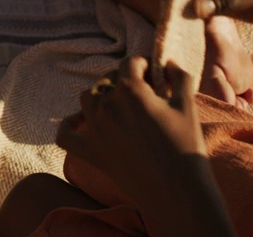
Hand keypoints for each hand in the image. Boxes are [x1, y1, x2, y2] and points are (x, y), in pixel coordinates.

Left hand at [57, 56, 206, 199]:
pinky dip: (69, 126)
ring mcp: (94, 128)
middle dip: (123, 82)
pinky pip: (65, 135)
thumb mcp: (187, 104)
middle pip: (108, 81)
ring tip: (118, 106)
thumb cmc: (186, 145)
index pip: (130, 64)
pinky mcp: (88, 151)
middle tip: (141, 95)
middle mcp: (106, 105)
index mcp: (130, 90)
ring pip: (87, 99)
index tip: (152, 75)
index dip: (143, 66)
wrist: (177, 189)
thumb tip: (166, 63)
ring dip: (100, 98)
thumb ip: (178, 76)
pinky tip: (80, 122)